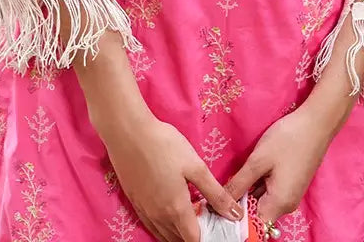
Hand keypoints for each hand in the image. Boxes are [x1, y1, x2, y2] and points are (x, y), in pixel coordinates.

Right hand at [97, 108, 242, 241]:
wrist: (127, 133)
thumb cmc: (164, 145)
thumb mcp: (195, 166)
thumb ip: (216, 193)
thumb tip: (236, 214)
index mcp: (176, 209)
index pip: (194, 239)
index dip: (208, 237)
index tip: (217, 228)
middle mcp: (159, 217)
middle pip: (179, 240)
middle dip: (194, 236)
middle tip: (207, 221)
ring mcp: (144, 211)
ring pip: (164, 235)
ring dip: (179, 233)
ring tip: (192, 218)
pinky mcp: (134, 203)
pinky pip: (152, 226)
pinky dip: (164, 228)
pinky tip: (170, 214)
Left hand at [225, 104, 334, 227]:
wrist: (317, 123)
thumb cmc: (288, 140)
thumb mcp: (258, 160)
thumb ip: (238, 184)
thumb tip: (220, 203)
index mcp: (279, 204)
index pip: (253, 224)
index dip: (235, 216)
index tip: (220, 201)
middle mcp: (286, 205)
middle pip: (257, 212)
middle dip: (241, 200)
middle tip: (226, 184)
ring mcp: (290, 195)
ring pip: (262, 200)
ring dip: (249, 190)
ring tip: (239, 173)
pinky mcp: (291, 184)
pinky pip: (270, 191)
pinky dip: (259, 183)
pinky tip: (254, 168)